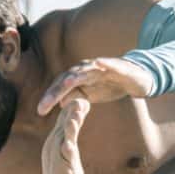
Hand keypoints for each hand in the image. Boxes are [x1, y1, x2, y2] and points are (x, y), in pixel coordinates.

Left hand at [37, 57, 153, 113]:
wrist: (134, 79)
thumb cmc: (110, 86)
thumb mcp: (92, 95)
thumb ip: (77, 97)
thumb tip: (61, 103)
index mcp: (78, 77)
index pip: (60, 87)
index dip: (50, 98)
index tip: (40, 111)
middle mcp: (86, 69)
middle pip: (68, 79)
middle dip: (56, 92)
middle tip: (45, 106)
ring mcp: (101, 66)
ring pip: (86, 71)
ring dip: (76, 76)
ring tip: (66, 84)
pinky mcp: (118, 66)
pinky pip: (111, 63)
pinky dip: (105, 62)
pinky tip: (100, 62)